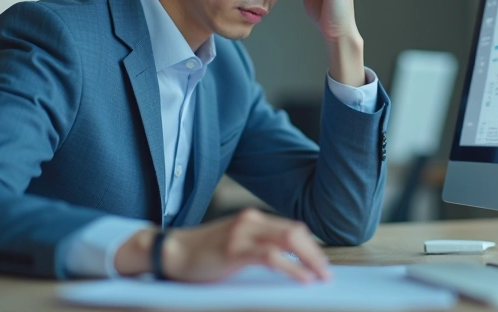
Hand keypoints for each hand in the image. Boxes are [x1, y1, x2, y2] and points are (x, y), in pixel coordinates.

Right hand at [114, 208, 330, 282]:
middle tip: (326, 273)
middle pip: (295, 233)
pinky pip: (272, 257)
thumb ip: (256, 245)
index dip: (311, 246)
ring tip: (320, 277)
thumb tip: (285, 261)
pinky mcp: (235, 250)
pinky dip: (292, 268)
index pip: (292, 228)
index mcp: (252, 218)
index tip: (321, 263)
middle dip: (315, 254)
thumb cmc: (201, 253)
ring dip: (310, 260)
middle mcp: (250, 220)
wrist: (171, 251)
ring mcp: (242, 233)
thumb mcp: (233, 243)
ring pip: (289, 241)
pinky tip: (302, 279)